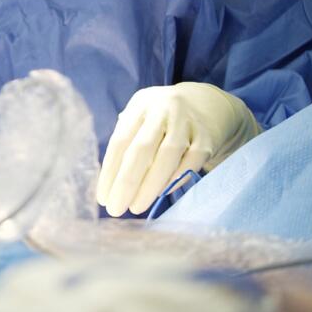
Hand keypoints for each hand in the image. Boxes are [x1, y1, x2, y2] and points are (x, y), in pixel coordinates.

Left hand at [96, 82, 259, 216]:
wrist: (208, 102)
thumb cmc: (162, 117)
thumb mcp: (141, 116)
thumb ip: (127, 141)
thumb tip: (110, 181)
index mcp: (140, 105)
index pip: (120, 141)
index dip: (110, 172)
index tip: (102, 198)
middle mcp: (163, 110)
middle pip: (142, 148)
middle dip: (126, 182)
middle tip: (115, 209)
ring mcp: (187, 122)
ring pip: (167, 156)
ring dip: (150, 186)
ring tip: (135, 207)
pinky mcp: (207, 137)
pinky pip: (190, 162)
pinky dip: (174, 179)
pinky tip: (160, 194)